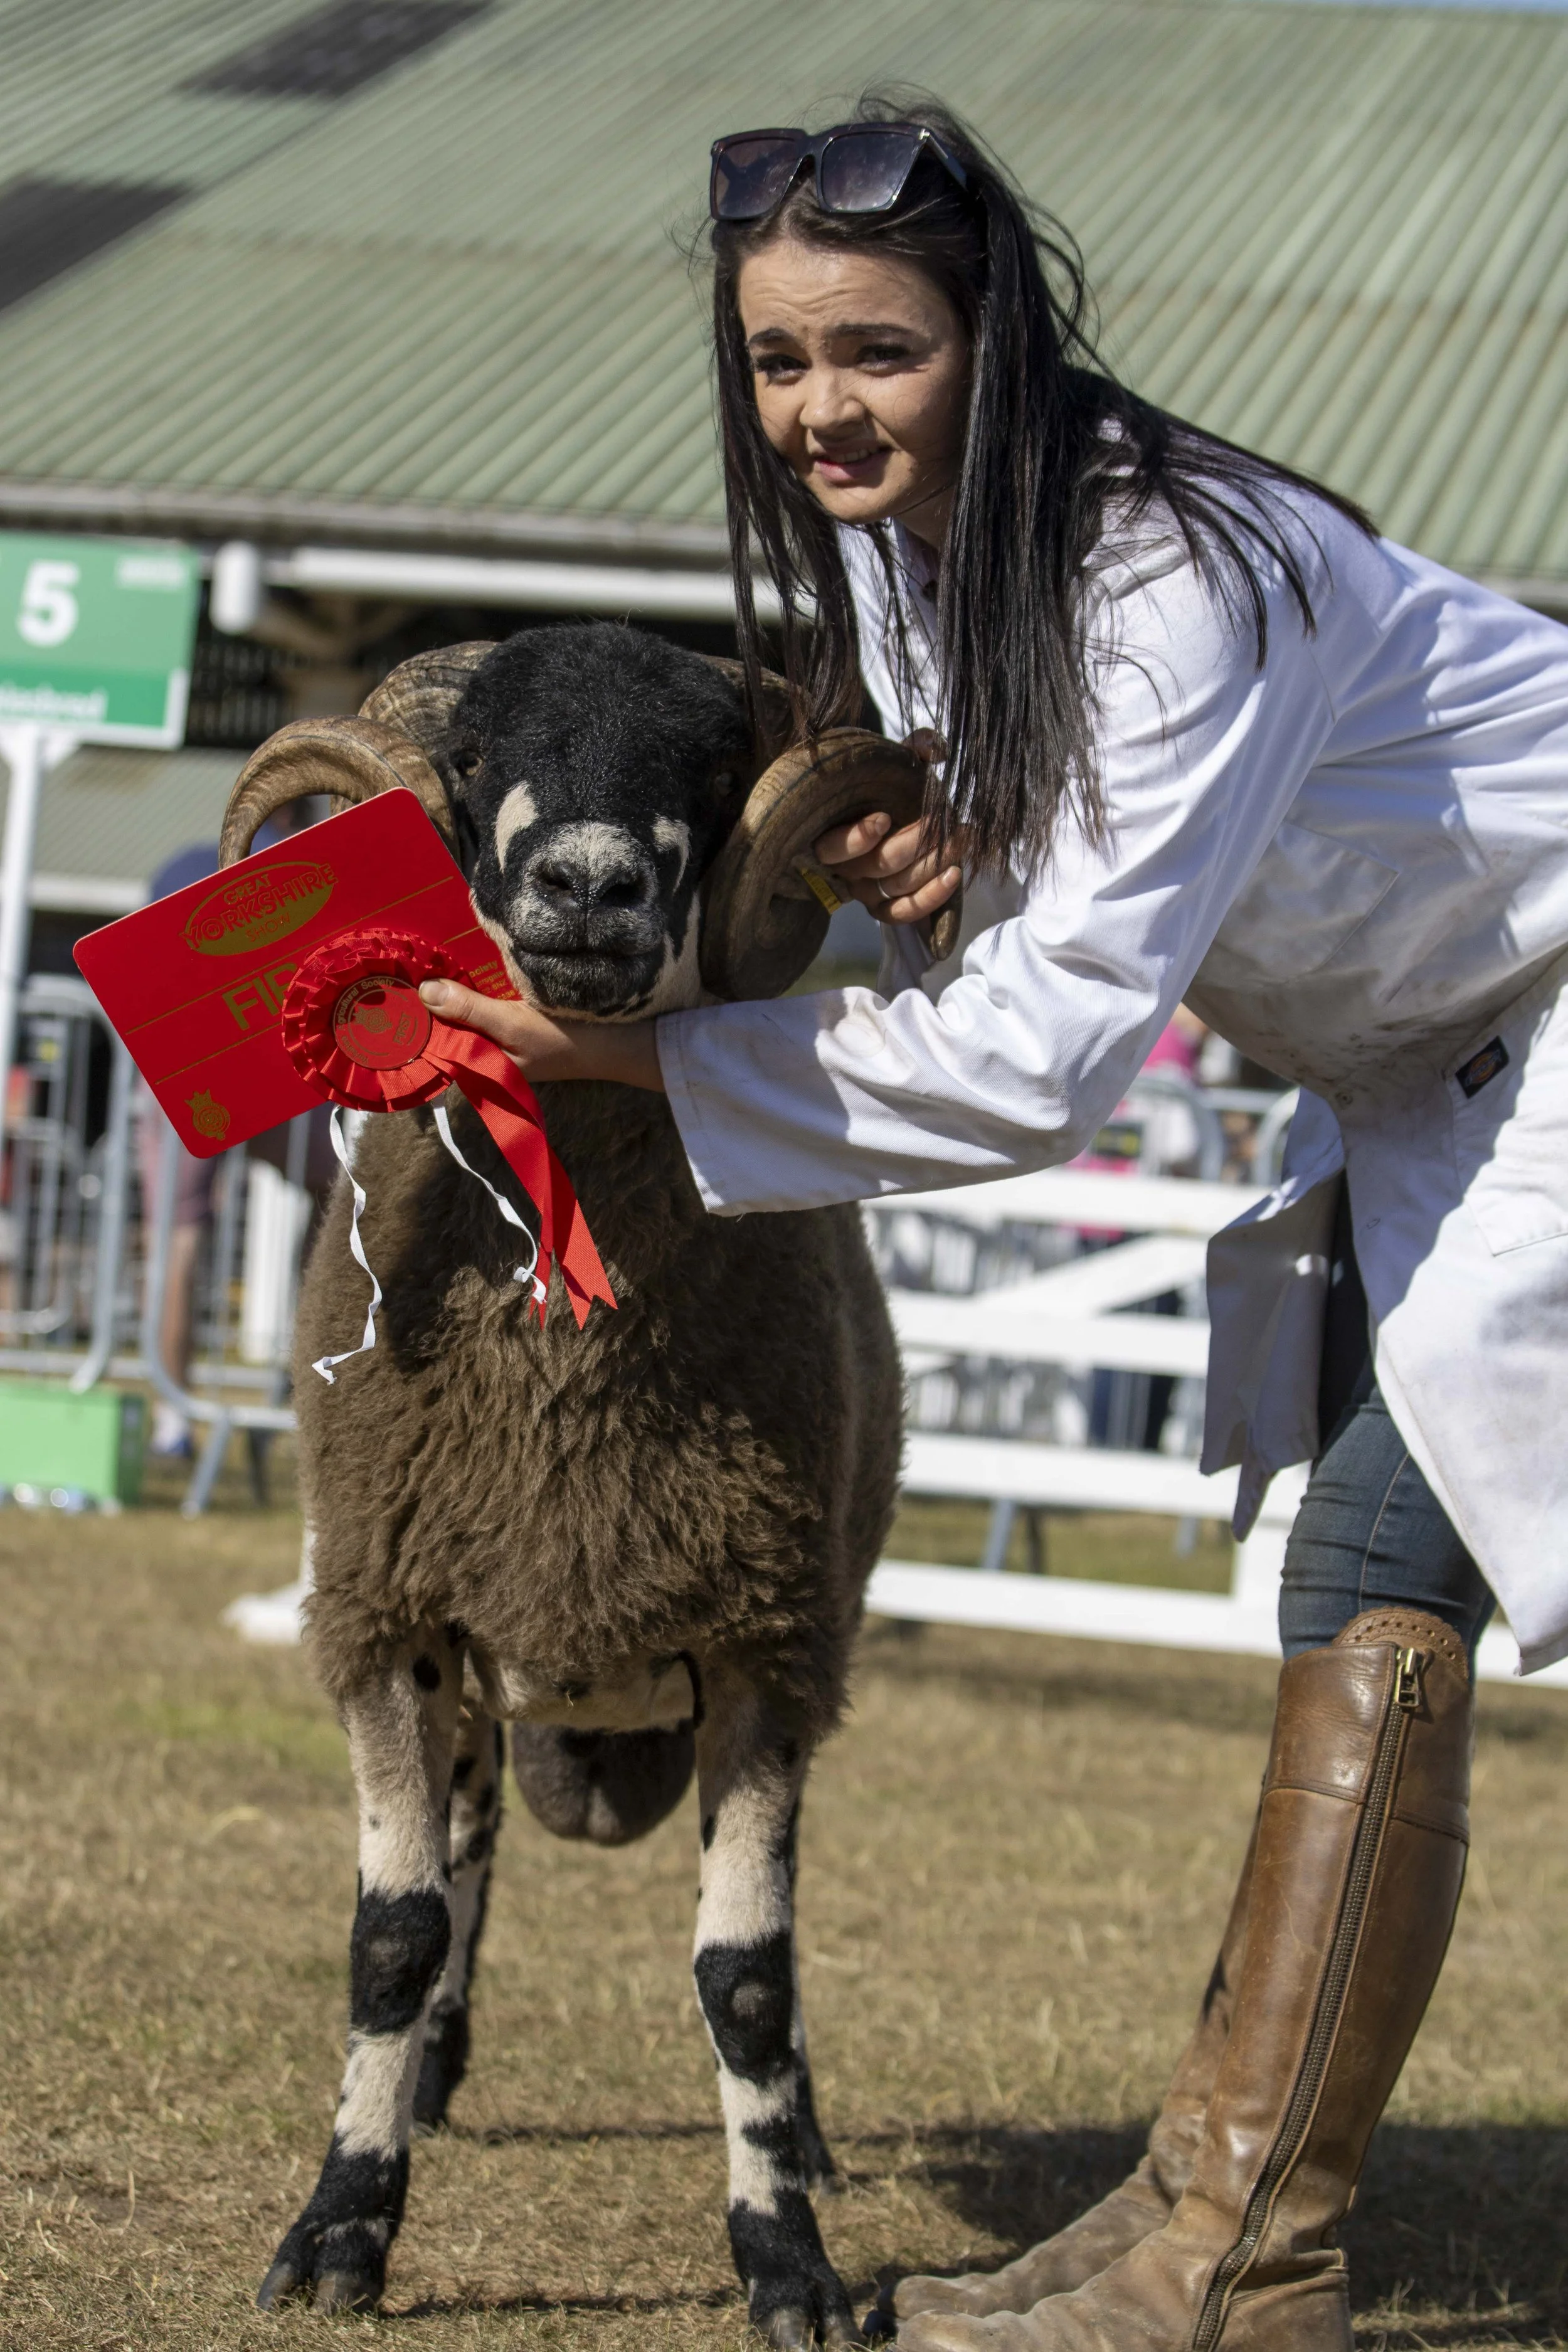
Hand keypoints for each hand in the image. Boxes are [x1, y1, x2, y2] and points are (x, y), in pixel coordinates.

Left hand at [418, 979, 664, 1091]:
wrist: (617, 1043)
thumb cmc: (564, 1038)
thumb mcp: (512, 1023)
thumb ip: (468, 1010)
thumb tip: (422, 992)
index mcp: (478, 1067)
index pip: (432, 1044)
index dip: (411, 1019)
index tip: (391, 990)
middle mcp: (484, 1057)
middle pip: (445, 1029)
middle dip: (428, 1003)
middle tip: (403, 966)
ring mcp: (500, 1043)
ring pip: (462, 1018)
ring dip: (449, 995)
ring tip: (425, 963)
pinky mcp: (514, 1027)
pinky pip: (482, 1010)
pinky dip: (472, 993)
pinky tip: (462, 970)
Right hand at [813, 729, 961, 925]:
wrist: (888, 815)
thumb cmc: (885, 789)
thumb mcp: (893, 763)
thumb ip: (912, 748)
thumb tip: (936, 746)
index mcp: (831, 834)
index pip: (833, 847)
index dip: (857, 838)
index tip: (884, 818)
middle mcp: (846, 868)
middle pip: (878, 865)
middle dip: (915, 843)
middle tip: (944, 820)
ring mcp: (866, 891)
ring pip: (899, 886)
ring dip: (934, 862)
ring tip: (962, 837)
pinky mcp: (885, 907)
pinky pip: (905, 912)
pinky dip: (932, 897)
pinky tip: (955, 873)